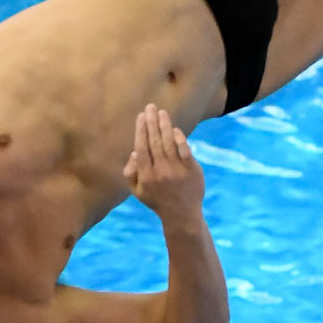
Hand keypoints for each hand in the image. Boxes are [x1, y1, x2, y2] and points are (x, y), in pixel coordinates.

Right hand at [123, 104, 204, 221]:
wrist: (182, 214)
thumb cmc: (158, 201)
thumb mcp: (138, 192)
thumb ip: (131, 173)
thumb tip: (133, 153)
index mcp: (146, 176)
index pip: (142, 148)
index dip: (141, 131)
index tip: (140, 117)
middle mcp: (161, 171)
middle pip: (155, 142)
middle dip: (152, 122)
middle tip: (150, 107)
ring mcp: (177, 170)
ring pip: (169, 143)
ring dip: (165, 126)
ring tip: (162, 113)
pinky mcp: (192, 170)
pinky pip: (185, 150)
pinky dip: (180, 139)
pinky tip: (175, 129)